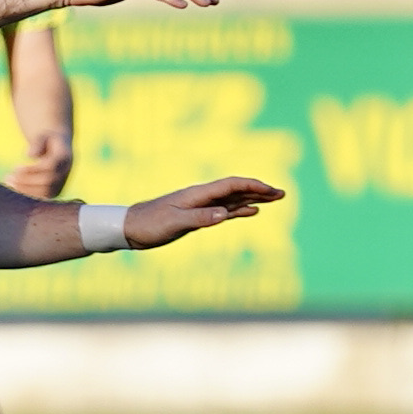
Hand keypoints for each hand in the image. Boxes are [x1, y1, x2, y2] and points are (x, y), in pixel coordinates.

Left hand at [7, 131, 75, 198]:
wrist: (58, 149)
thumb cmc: (47, 140)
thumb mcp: (43, 135)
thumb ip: (37, 142)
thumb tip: (29, 155)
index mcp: (64, 157)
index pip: (49, 167)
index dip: (32, 169)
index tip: (15, 167)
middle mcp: (65, 172)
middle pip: (47, 181)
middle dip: (26, 180)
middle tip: (8, 177)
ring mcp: (62, 183)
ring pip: (45, 192)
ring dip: (25, 189)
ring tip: (8, 182)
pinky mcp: (55, 191)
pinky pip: (42, 197)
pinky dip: (27, 194)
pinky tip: (14, 187)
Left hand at [122, 175, 285, 247]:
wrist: (130, 228)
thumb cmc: (149, 224)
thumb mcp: (174, 223)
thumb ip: (200, 218)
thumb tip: (225, 214)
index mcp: (198, 194)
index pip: (231, 185)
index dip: (252, 185)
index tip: (271, 190)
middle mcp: (202, 196)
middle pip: (237, 189)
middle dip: (260, 190)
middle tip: (282, 194)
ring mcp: (201, 205)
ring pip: (233, 199)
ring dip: (254, 198)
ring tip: (274, 199)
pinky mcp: (197, 216)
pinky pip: (224, 210)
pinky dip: (240, 210)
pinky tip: (251, 211)